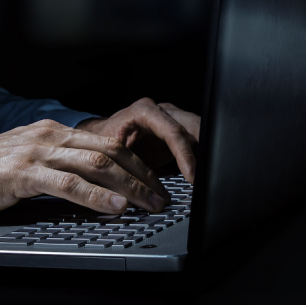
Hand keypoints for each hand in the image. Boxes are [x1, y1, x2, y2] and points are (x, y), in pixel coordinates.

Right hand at [0, 119, 171, 226]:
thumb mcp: (21, 160)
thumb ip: (52, 164)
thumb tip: (84, 181)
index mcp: (48, 131)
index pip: (104, 142)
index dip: (134, 162)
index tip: (153, 181)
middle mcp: (46, 135)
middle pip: (108, 152)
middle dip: (141, 175)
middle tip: (162, 196)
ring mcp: (35, 153)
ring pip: (96, 166)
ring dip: (130, 187)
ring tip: (150, 203)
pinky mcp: (23, 174)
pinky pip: (69, 185)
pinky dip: (97, 197)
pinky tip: (115, 208)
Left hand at [76, 98, 199, 183]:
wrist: (99, 135)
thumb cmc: (100, 141)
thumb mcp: (110, 154)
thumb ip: (125, 169)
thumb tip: (134, 192)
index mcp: (144, 112)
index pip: (173, 131)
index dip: (185, 155)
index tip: (192, 176)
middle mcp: (161, 112)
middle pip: (193, 128)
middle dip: (202, 152)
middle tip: (206, 177)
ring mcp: (171, 120)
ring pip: (197, 135)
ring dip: (202, 156)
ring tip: (205, 179)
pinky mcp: (176, 133)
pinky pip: (193, 144)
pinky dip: (197, 159)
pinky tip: (197, 175)